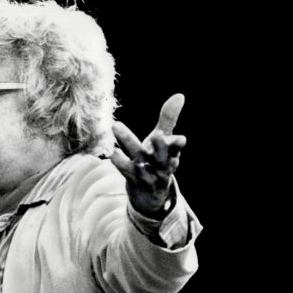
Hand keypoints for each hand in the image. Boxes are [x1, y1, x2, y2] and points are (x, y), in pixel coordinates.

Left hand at [110, 94, 186, 217]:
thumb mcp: (163, 141)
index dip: (177, 144)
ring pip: (139, 159)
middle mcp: (160, 164)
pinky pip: (125, 170)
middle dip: (160, 145)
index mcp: (170, 154)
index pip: (176, 148)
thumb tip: (180, 95)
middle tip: (158, 134)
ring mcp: (147, 174)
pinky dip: (119, 162)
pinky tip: (111, 151)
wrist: (150, 196)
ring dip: (129, 143)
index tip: (180, 139)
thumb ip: (168, 118)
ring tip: (117, 127)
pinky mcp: (133, 180)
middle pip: (161, 155)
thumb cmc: (156, 161)